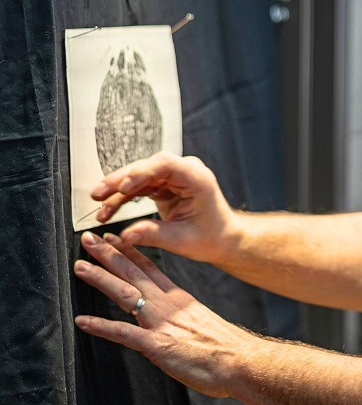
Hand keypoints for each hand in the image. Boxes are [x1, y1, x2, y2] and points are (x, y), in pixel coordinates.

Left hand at [73, 232, 251, 397]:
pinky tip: (83, 321)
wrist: (242, 361)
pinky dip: (102, 326)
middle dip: (109, 255)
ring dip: (101, 279)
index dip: (130, 252)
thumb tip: (177, 321)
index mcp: (180, 299)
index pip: (151, 269)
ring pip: (126, 294)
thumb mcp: (204, 323)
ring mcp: (162, 323)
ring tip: (80, 267)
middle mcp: (169, 305)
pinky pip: (124, 333)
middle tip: (89, 240)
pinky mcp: (158, 345)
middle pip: (134, 274)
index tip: (115, 239)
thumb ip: (185, 318)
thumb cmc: (228, 348)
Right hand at [91, 152, 236, 264]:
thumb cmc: (210, 237)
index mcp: (197, 179)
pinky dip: (123, 197)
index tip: (123, 187)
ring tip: (98, 204)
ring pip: (139, 176)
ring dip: (116, 189)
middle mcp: (185, 172)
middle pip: (148, 167)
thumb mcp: (182, 240)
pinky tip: (107, 209)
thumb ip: (154, 235)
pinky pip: (139, 187)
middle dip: (120, 180)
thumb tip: (126, 235)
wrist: (221, 238)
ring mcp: (174, 177)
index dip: (142, 172)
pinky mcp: (164, 185)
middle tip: (98, 194)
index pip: (165, 164)